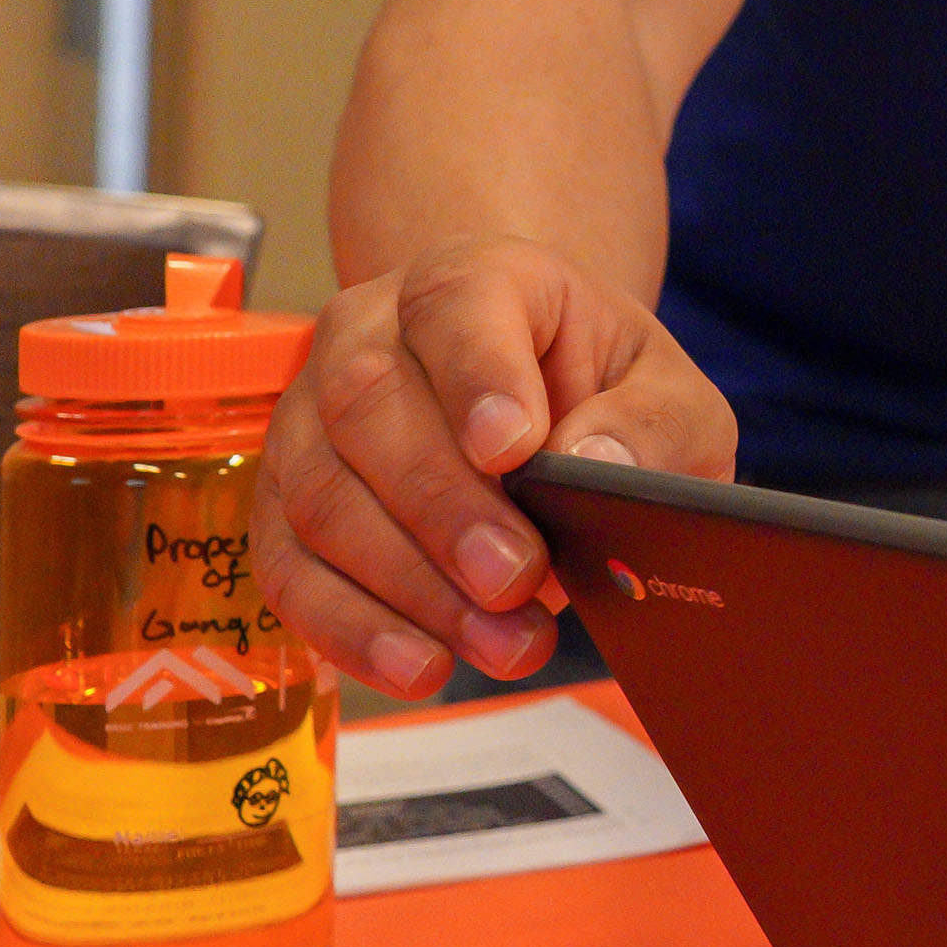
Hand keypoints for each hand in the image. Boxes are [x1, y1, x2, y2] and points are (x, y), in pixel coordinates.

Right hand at [253, 238, 732, 699]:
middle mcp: (369, 333)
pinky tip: (420, 666)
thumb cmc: (600, 389)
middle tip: (515, 581)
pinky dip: (349, 627)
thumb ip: (648, 421)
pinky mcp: (281, 497)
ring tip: (497, 643)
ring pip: (319, 494)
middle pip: (371, 407)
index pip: (458, 306)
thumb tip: (592, 464)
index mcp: (476, 280)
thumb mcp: (666, 393)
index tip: (515, 448)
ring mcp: (310, 414)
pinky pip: (287, 565)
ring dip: (407, 586)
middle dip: (443, 508)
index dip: (478, 377)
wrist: (529, 396)